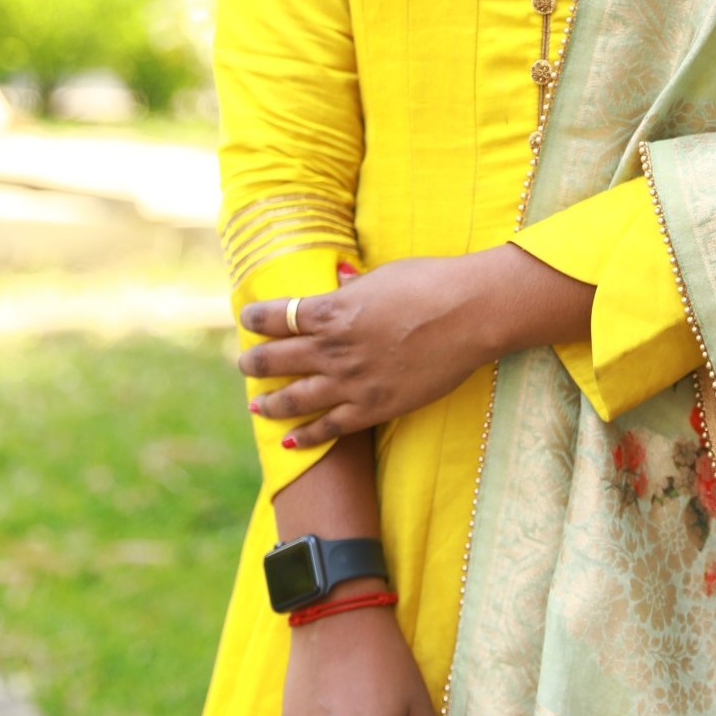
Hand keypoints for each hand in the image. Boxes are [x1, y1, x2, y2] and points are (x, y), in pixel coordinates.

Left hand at [240, 257, 490, 445]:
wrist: (470, 313)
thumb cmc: (430, 283)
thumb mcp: (383, 275)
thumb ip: (354, 286)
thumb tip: (340, 281)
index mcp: (331, 310)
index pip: (275, 316)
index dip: (255, 319)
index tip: (247, 320)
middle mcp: (333, 348)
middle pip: (274, 360)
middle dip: (253, 364)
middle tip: (245, 366)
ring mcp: (351, 382)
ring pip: (294, 398)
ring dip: (269, 403)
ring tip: (256, 406)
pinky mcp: (374, 407)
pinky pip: (329, 428)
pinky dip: (305, 436)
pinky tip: (289, 441)